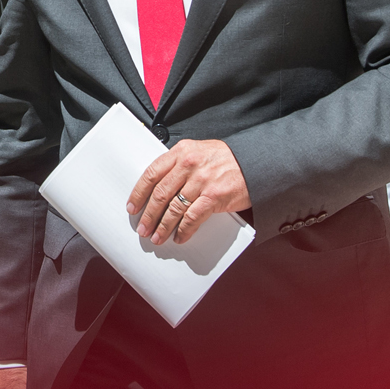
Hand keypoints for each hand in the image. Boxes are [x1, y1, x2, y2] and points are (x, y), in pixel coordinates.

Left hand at [127, 138, 250, 245]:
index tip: (132, 208)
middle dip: (148, 215)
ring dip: (163, 226)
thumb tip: (159, 187)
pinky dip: (184, 230)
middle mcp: (189, 164)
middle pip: (160, 194)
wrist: (256, 163)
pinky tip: (179, 237)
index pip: (152, 173)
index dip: (138, 193)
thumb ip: (180, 164)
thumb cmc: (227, 159)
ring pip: (174, 208)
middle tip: (142, 229)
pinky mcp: (214, 196)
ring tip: (157, 237)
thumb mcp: (199, 151)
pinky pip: (192, 217)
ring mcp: (202, 181)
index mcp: (181, 151)